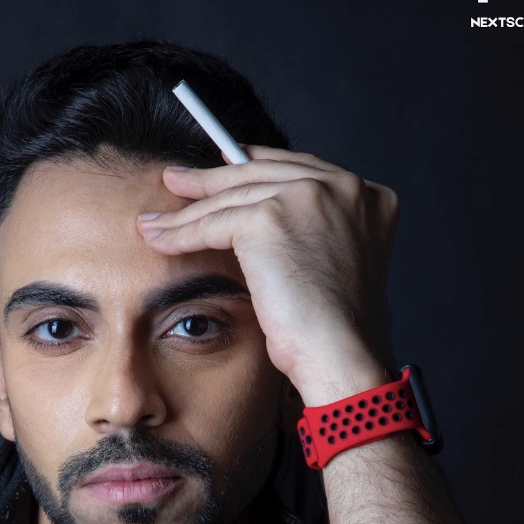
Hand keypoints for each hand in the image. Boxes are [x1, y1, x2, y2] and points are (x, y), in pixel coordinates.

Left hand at [138, 147, 399, 397]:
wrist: (340, 356)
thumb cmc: (338, 331)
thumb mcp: (336, 264)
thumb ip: (314, 231)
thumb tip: (264, 218)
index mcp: (368, 196)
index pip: (299, 170)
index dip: (256, 167)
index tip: (224, 168)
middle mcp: (343, 187)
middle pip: (261, 174)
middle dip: (212, 180)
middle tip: (177, 180)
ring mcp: (308, 197)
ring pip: (232, 199)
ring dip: (186, 213)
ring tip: (155, 223)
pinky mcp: (270, 218)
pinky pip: (213, 223)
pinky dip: (182, 234)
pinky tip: (161, 240)